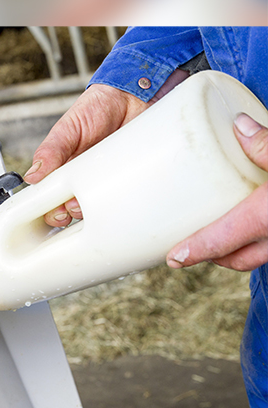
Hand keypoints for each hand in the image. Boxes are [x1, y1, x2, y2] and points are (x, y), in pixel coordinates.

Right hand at [27, 69, 188, 226]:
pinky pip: (121, 197)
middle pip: (68, 207)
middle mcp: (82, 176)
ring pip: (93, 207)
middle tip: (67, 211)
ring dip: (89, 209)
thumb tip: (32, 176)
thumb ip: (50, 151)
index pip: (49, 195)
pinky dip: (116, 201)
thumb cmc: (98, 106)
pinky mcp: (126, 177)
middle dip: (65, 214)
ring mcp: (105, 179)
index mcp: (63, 166)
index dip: (47, 208)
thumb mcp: (68, 128)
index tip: (50, 212)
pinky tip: (112, 197)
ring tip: (89, 200)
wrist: (135, 94)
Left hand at [167, 113, 267, 271]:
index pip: (221, 241)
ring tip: (214, 237)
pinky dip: (254, 244)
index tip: (172, 258)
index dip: (194, 251)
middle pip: (236, 258)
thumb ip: (265, 143)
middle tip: (186, 248)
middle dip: (210, 255)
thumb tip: (239, 126)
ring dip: (233, 252)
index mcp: (266, 216)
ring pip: (255, 256)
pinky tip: (248, 226)